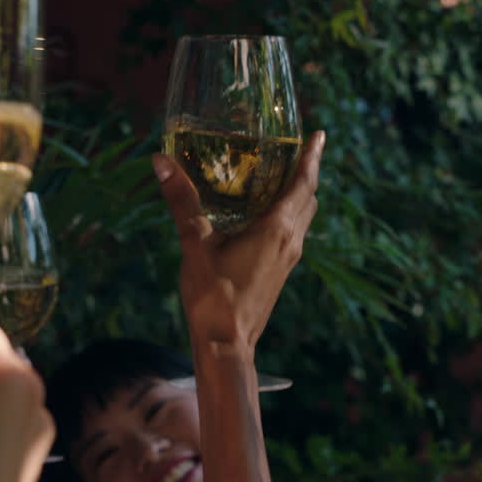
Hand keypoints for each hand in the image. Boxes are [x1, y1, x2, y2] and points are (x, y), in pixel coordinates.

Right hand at [153, 131, 324, 348]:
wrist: (228, 345)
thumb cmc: (214, 297)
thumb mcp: (195, 245)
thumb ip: (183, 201)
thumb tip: (162, 162)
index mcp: (276, 229)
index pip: (303, 184)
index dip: (311, 157)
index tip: (319, 135)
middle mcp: (289, 242)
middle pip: (308, 199)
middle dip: (306, 172)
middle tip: (299, 149)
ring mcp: (287, 259)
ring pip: (302, 218)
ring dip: (299, 195)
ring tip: (285, 176)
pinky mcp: (279, 272)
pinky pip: (292, 234)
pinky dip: (288, 215)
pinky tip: (266, 216)